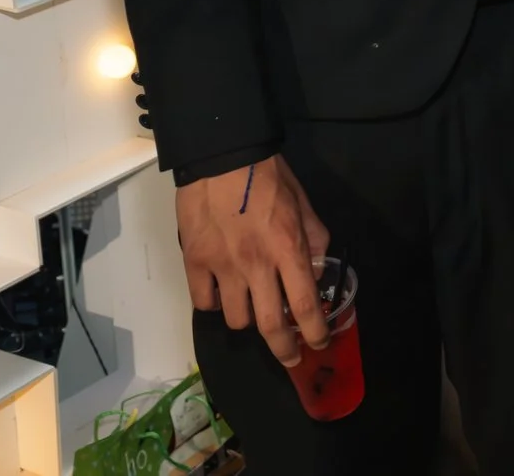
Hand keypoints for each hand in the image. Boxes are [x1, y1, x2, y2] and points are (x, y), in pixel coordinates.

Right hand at [176, 156, 332, 365]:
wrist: (220, 155)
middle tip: (290, 357)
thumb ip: (313, 239)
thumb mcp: (303, 203)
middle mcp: (256, 264)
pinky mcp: (194, 262)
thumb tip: (315, 270)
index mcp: (287, 248)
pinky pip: (204, 301)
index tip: (318, 345)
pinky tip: (221, 293)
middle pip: (270, 325)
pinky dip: (214, 303)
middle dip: (283, 350)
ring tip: (253, 307)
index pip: (305, 305)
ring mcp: (222, 266)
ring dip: (248, 319)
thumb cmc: (267, 176)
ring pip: (235, 318)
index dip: (313, 332)